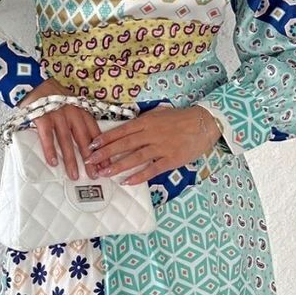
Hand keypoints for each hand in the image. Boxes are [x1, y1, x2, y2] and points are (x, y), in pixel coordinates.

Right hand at [17, 79, 101, 179]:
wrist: (34, 82)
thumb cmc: (55, 98)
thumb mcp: (73, 105)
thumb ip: (80, 121)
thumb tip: (90, 144)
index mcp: (82, 112)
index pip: (95, 134)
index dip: (101, 150)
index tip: (106, 165)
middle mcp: (73, 114)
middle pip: (83, 140)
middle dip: (89, 159)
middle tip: (94, 175)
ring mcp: (58, 115)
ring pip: (66, 141)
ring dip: (70, 159)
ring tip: (74, 175)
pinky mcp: (43, 117)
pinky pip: (47, 136)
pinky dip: (50, 149)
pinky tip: (53, 162)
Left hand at [85, 105, 222, 184]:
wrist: (204, 123)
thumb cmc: (181, 118)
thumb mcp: (159, 113)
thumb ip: (143, 121)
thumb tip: (127, 128)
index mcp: (147, 121)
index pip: (122, 130)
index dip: (106, 138)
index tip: (92, 145)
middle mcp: (151, 134)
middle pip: (124, 144)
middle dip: (105, 153)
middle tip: (90, 161)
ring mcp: (161, 147)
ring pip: (135, 158)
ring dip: (118, 166)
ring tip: (104, 172)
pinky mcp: (171, 159)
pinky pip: (152, 169)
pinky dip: (139, 176)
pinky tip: (127, 182)